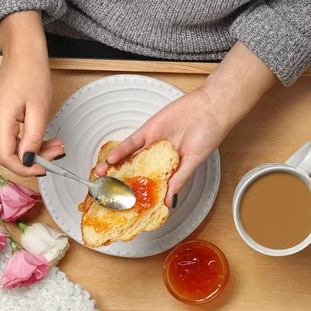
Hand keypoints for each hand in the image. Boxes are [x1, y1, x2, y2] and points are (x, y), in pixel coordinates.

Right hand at [0, 11, 63, 176]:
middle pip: (9, 153)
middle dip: (35, 158)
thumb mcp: (40, 110)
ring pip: (12, 147)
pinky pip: (11, 137)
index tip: (45, 169)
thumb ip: (34, 138)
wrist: (22, 53)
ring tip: (56, 144)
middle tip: (57, 152)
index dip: (26, 169)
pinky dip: (28, 141)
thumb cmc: (32, 74)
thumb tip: (29, 161)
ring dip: (34, 149)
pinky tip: (44, 139)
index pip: (6, 158)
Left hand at [94, 88, 227, 207]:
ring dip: (115, 167)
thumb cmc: (209, 134)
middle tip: (106, 192)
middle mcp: (159, 157)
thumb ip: (179, 180)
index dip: (138, 193)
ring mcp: (152, 144)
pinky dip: (120, 151)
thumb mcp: (194, 161)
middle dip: (121, 182)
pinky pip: (131, 143)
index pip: (151, 184)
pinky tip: (110, 160)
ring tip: (101, 178)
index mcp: (171, 168)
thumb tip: (170, 202)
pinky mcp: (148, 130)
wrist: (210, 107)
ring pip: (130, 158)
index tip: (126, 204)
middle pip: (136, 172)